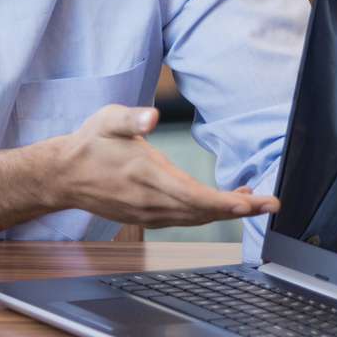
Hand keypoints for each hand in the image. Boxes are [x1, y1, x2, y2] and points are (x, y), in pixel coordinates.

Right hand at [41, 105, 279, 229]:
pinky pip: (185, 219)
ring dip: (226, 211)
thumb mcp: (107, 120)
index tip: (251, 202)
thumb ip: (131, 118)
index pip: (193, 196)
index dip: (225, 203)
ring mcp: (149, 213)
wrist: (64, 176)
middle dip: (240, 209)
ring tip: (254, 200)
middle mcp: (150, 201)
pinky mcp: (148, 217)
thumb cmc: (90, 143)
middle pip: (203, 212)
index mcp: (146, 175)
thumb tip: (153, 117)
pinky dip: (208, 212)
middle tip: (271, 204)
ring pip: (196, 218)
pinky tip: (223, 202)